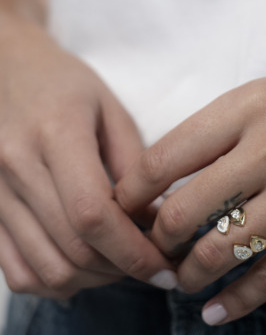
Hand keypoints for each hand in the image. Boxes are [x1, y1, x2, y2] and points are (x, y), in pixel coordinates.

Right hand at [0, 19, 176, 298]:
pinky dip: (55, 281)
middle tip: (153, 265)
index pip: (92, 214)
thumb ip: (134, 164)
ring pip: (46, 269)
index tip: (164, 265)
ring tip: (122, 265)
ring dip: (93, 279)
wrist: (6, 68)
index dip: (133, 250)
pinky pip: (15, 270)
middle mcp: (16, 169)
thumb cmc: (65, 84)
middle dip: (122, 269)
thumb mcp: (110, 111)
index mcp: (56, 134)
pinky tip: (84, 267)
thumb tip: (153, 218)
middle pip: (73, 248)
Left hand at [116, 64, 265, 323]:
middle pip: (184, 211)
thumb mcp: (263, 99)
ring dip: (192, 274)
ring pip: (224, 250)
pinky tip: (216, 311)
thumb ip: (214, 134)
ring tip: (184, 278)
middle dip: (157, 241)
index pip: (163, 158)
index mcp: (246, 108)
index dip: (132, 193)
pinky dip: (237, 301)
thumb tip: (162, 179)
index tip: (124, 210)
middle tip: (154, 250)